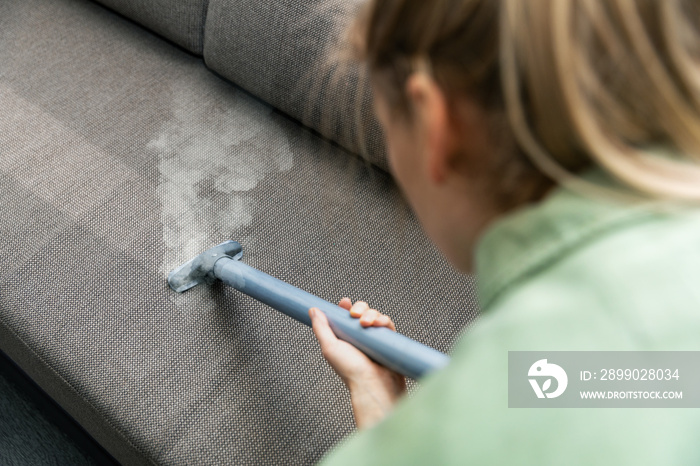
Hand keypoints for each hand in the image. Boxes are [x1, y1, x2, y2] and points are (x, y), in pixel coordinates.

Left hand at [309, 298, 405, 428]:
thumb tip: (313, 310)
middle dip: (360, 309)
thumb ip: (321, 328)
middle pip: (362, 312)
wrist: (373, 385)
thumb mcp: (329, 348)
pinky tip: (380, 324)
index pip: (346, 316)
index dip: (346, 307)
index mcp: (345, 338)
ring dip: (372, 314)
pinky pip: (388, 325)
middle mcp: (360, 337)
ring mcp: (375, 339)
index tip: (345, 303)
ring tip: (367, 323)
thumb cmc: (351, 371)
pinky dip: (384, 321)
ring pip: (375, 316)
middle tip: (356, 315)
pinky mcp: (388, 342)